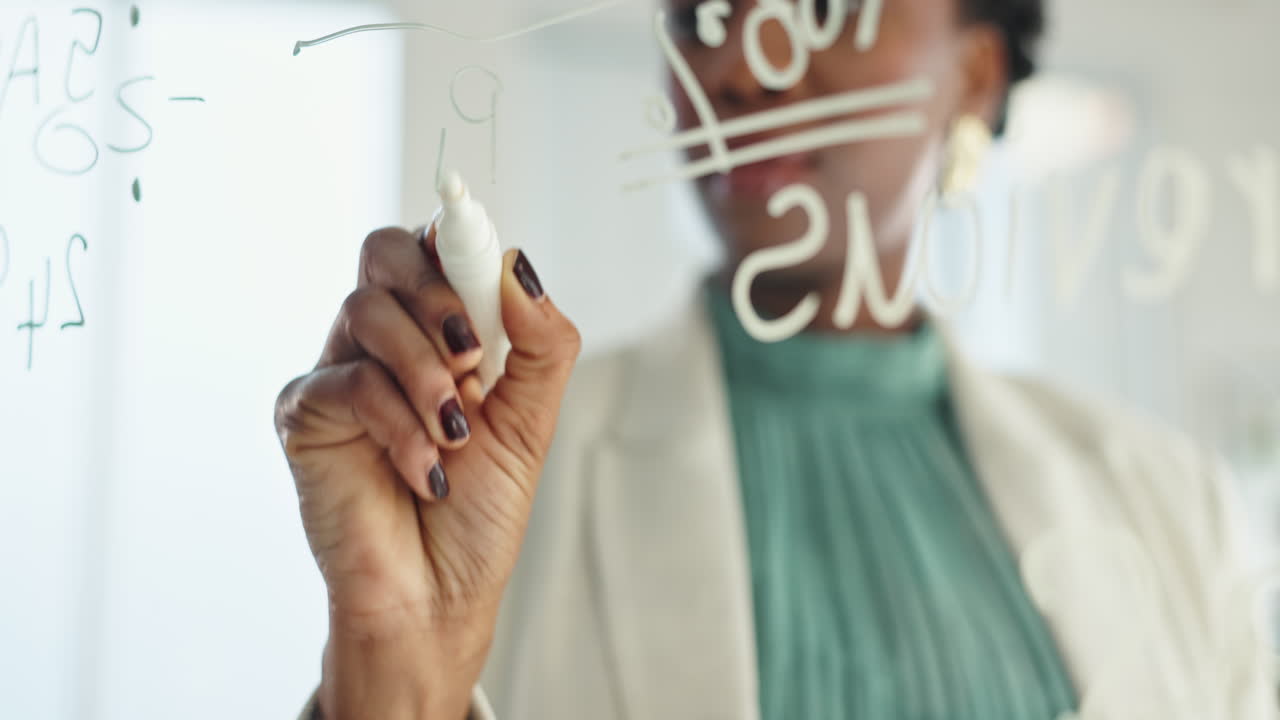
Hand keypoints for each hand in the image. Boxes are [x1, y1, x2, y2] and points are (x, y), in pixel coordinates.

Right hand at [275, 225, 579, 718]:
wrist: (438, 594)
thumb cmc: (479, 511)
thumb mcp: (531, 420)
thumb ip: (540, 343)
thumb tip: (519, 268)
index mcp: (439, 331)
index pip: (436, 249)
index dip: (458, 242)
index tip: (486, 264)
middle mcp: (386, 340)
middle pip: (385, 252)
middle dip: (436, 295)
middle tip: (474, 356)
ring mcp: (341, 371)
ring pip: (366, 309)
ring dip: (425, 372)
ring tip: (454, 431)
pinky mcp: (305, 412)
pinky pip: (348, 381)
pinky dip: (398, 425)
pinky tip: (424, 470)